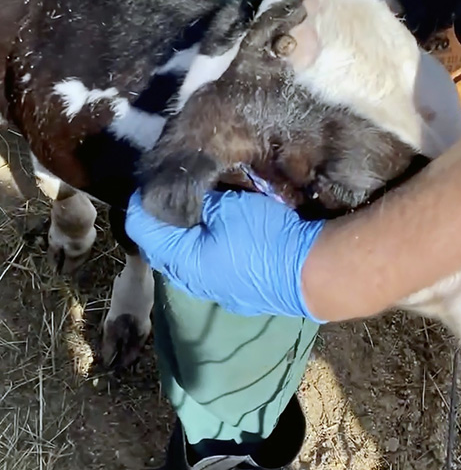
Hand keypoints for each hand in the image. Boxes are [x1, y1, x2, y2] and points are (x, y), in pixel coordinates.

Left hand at [125, 189, 325, 319]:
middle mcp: (191, 281)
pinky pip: (208, 264)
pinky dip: (205, 244)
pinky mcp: (234, 290)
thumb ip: (198, 200)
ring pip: (185, 256)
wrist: (311, 271)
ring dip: (184, 233)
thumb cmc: (265, 236)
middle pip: (161, 245)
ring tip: (194, 206)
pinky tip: (217, 229)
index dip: (140, 201)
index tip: (150, 179)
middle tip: (170, 189)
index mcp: (182, 261)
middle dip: (161, 218)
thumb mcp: (228, 207)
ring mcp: (214, 289)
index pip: (141, 229)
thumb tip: (183, 193)